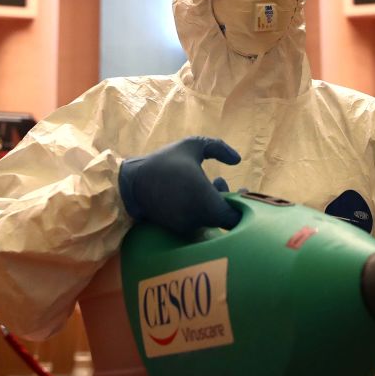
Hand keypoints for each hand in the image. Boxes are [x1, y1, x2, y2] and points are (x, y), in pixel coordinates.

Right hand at [118, 136, 241, 236]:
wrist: (131, 183)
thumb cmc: (164, 162)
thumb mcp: (193, 146)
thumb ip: (218, 148)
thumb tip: (237, 160)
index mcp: (206, 202)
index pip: (235, 217)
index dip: (243, 205)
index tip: (242, 189)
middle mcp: (199, 220)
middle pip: (226, 220)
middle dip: (230, 200)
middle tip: (228, 183)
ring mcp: (187, 227)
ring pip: (212, 219)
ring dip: (216, 201)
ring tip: (215, 181)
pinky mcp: (177, 229)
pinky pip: (199, 221)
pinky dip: (203, 208)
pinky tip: (198, 191)